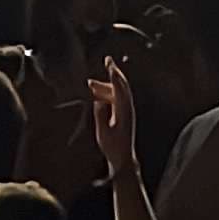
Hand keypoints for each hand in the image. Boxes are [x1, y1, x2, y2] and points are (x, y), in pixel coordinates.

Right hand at [88, 57, 137, 177]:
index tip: (110, 64)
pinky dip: (107, 92)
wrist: (123, 159)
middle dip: (114, 73)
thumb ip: (101, 114)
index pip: (119, 88)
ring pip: (118, 92)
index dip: (114, 75)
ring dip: (106, 85)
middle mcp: (127, 108)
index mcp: (123, 111)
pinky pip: (116, 98)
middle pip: (121, 86)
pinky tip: (97, 94)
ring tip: (90, 84)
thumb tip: (98, 99)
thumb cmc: (113, 148)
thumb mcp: (103, 132)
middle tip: (107, 60)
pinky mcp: (124, 114)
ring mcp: (127, 111)